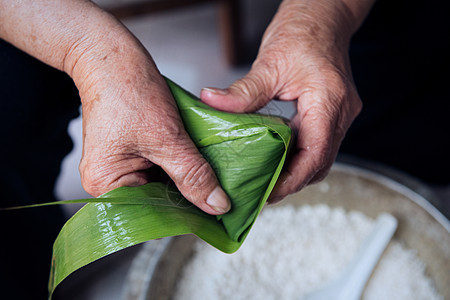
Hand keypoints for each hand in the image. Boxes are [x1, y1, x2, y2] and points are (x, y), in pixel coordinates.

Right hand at [75, 41, 230, 214]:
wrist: (112, 57)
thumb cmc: (129, 91)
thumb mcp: (167, 138)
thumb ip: (193, 175)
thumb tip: (217, 205)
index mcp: (106, 185)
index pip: (150, 216)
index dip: (184, 215)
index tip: (214, 213)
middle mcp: (109, 182)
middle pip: (156, 202)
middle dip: (186, 196)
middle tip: (219, 195)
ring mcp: (120, 168)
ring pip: (161, 185)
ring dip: (185, 179)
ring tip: (211, 178)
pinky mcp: (131, 154)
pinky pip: (159, 169)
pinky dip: (179, 165)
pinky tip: (198, 163)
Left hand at [201, 0, 364, 202]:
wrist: (323, 15)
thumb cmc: (304, 31)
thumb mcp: (270, 61)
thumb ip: (244, 90)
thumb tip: (213, 102)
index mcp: (329, 102)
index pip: (315, 156)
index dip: (292, 180)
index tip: (269, 193)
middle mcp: (341, 112)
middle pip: (320, 162)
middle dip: (293, 181)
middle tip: (263, 191)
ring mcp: (340, 113)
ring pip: (321, 156)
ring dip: (297, 170)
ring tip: (268, 178)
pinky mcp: (333, 112)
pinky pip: (318, 143)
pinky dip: (299, 155)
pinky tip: (278, 156)